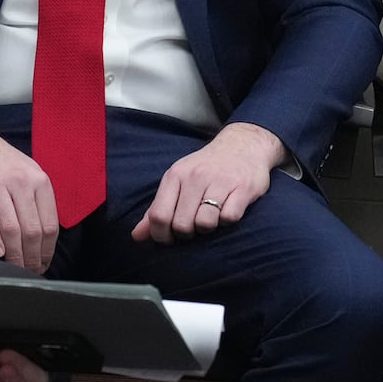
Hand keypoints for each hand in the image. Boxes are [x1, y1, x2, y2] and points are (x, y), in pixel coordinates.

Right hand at [0, 110, 56, 272]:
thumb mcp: (26, 171)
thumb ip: (36, 197)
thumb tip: (44, 232)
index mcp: (39, 180)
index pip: (50, 223)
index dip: (48, 249)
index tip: (44, 263)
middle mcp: (21, 182)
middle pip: (33, 230)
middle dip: (33, 257)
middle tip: (30, 273)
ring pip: (12, 228)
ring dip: (14, 255)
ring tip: (15, 269)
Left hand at [132, 122, 284, 243]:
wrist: (245, 143)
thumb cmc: (207, 167)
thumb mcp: (179, 180)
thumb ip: (158, 208)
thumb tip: (136, 236)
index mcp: (176, 175)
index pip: (159, 216)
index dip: (161, 235)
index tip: (170, 238)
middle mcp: (197, 176)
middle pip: (182, 225)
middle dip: (187, 234)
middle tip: (194, 227)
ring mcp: (221, 181)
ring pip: (205, 223)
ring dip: (208, 228)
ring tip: (211, 218)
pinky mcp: (244, 187)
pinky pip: (229, 217)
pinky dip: (228, 220)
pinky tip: (228, 209)